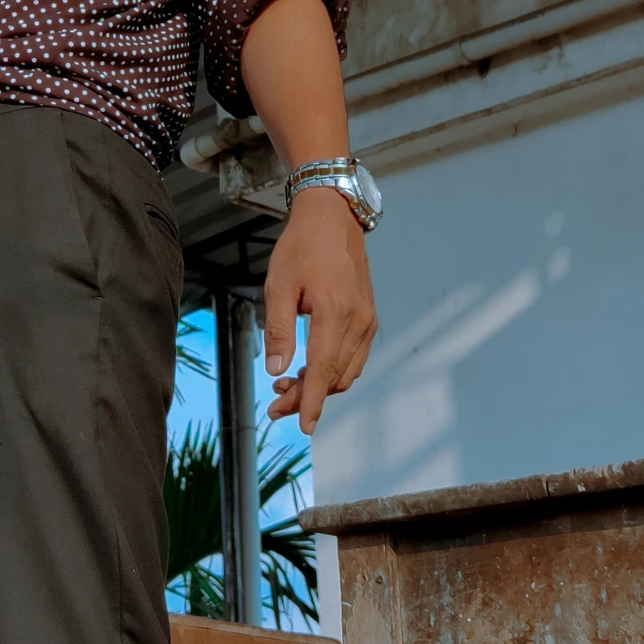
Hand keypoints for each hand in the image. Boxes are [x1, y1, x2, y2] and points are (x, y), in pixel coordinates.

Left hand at [264, 186, 376, 434]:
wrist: (333, 217)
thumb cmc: (302, 247)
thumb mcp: (279, 285)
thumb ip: (278, 329)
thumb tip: (276, 370)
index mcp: (334, 312)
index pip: (324, 370)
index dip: (312, 401)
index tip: (302, 426)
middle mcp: (358, 321)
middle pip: (335, 377)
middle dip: (306, 397)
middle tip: (275, 404)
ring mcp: (367, 320)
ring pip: (347, 371)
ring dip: (320, 386)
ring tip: (286, 386)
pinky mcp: (369, 317)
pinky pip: (354, 357)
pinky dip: (334, 371)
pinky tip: (310, 368)